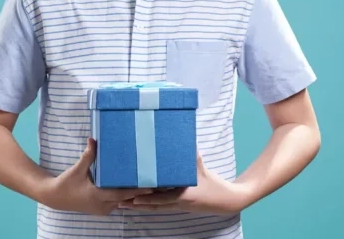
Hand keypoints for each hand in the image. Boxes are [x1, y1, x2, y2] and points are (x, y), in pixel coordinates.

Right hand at [40, 138, 154, 215]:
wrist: (55, 197)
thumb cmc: (66, 183)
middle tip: (156, 184)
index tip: (152, 186)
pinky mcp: (101, 209)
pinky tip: (135, 190)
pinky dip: (125, 198)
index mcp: (98, 196)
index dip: (137, 191)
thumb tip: (93, 139)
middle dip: (140, 193)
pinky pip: (116, 204)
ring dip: (133, 196)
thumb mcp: (77, 169)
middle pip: (126, 199)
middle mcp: (103, 205)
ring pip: (122, 203)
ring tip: (149, 187)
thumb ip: (88, 156)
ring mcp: (102, 209)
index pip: (123, 195)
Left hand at [118, 152, 250, 214]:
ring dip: (138, 206)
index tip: (131, 196)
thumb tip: (184, 137)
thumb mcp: (201, 167)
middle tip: (118, 200)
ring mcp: (176, 207)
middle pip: (152, 205)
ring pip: (154, 207)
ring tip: (121, 203)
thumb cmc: (214, 184)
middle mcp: (177, 203)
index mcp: (182, 196)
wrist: (225, 201)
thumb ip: (192, 154)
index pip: (160, 198)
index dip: (146, 198)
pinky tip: (137, 201)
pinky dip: (148, 205)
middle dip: (135, 203)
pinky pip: (159, 206)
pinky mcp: (177, 206)